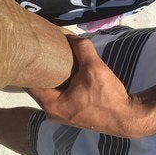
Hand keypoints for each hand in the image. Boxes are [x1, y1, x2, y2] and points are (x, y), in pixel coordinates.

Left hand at [26, 37, 144, 137]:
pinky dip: (61, 83)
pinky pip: (60, 94)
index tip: (26, 52)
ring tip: (50, 59)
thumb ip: (82, 49)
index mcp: (51, 105)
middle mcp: (53, 112)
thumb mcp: (94, 68)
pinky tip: (66, 71)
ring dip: (52, 77)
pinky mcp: (74, 113)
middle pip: (39, 87)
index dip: (27, 68)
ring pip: (51, 91)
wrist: (129, 118)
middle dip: (40, 70)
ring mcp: (63, 114)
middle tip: (38, 52)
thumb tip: (73, 36)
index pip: (29, 84)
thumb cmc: (108, 97)